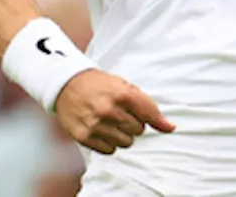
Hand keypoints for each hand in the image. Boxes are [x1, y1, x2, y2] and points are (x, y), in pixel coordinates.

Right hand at [53, 69, 175, 153]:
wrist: (67, 84)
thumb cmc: (98, 85)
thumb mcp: (123, 85)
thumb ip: (147, 104)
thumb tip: (169, 127)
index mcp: (121, 94)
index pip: (149, 114)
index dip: (158, 121)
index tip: (167, 127)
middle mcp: (109, 110)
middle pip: (138, 130)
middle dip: (134, 123)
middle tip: (122, 114)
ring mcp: (96, 124)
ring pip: (126, 143)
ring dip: (122, 134)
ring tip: (111, 122)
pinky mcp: (85, 136)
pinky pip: (110, 150)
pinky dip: (109, 143)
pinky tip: (102, 129)